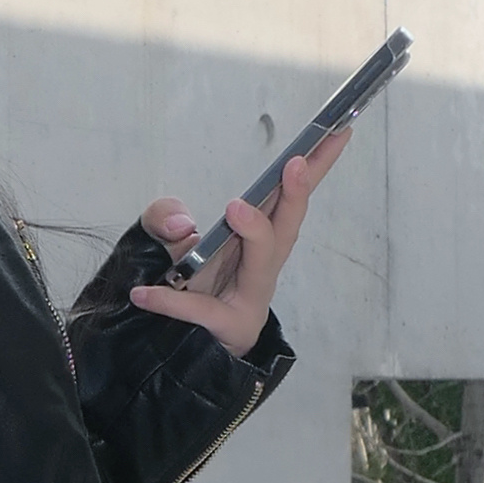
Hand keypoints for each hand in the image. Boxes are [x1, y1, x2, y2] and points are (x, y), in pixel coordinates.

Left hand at [120, 123, 348, 349]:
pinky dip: (171, 301)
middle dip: (295, 195)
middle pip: (286, 228)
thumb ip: (162, 217)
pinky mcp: (227, 327)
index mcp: (258, 239)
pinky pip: (200, 311)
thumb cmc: (187, 288)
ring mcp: (249, 299)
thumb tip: (183, 226)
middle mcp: (262, 266)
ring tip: (236, 207)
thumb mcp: (162, 241)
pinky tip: (144, 294)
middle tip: (295, 164)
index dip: (318, 165)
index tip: (339, 131)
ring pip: (263, 264)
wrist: (179, 351)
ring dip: (256, 232)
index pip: (290, 197)